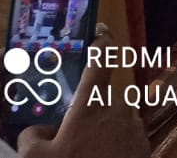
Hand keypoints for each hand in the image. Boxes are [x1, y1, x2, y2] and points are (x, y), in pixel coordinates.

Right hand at [16, 27, 150, 157]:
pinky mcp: (144, 143)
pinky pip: (126, 134)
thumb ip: (32, 136)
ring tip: (86, 149)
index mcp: (92, 104)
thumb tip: (37, 130)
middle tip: (74, 127)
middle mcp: (119, 108)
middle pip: (105, 96)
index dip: (101, 41)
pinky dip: (114, 142)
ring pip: (116, 117)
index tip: (100, 31)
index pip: (101, 60)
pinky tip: (101, 154)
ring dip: (103, 128)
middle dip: (90, 108)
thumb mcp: (35, 157)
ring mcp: (135, 126)